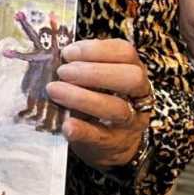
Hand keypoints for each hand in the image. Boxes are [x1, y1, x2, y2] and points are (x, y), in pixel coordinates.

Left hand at [48, 38, 151, 169]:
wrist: (113, 145)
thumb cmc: (102, 100)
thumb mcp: (101, 80)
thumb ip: (85, 65)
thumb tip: (59, 55)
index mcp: (135, 72)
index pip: (126, 53)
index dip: (97, 49)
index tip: (68, 53)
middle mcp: (139, 97)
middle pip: (131, 78)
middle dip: (93, 72)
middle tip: (63, 72)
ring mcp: (129, 124)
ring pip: (117, 108)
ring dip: (82, 97)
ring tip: (54, 90)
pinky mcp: (113, 145)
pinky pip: (100, 137)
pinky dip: (82, 130)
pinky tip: (66, 124)